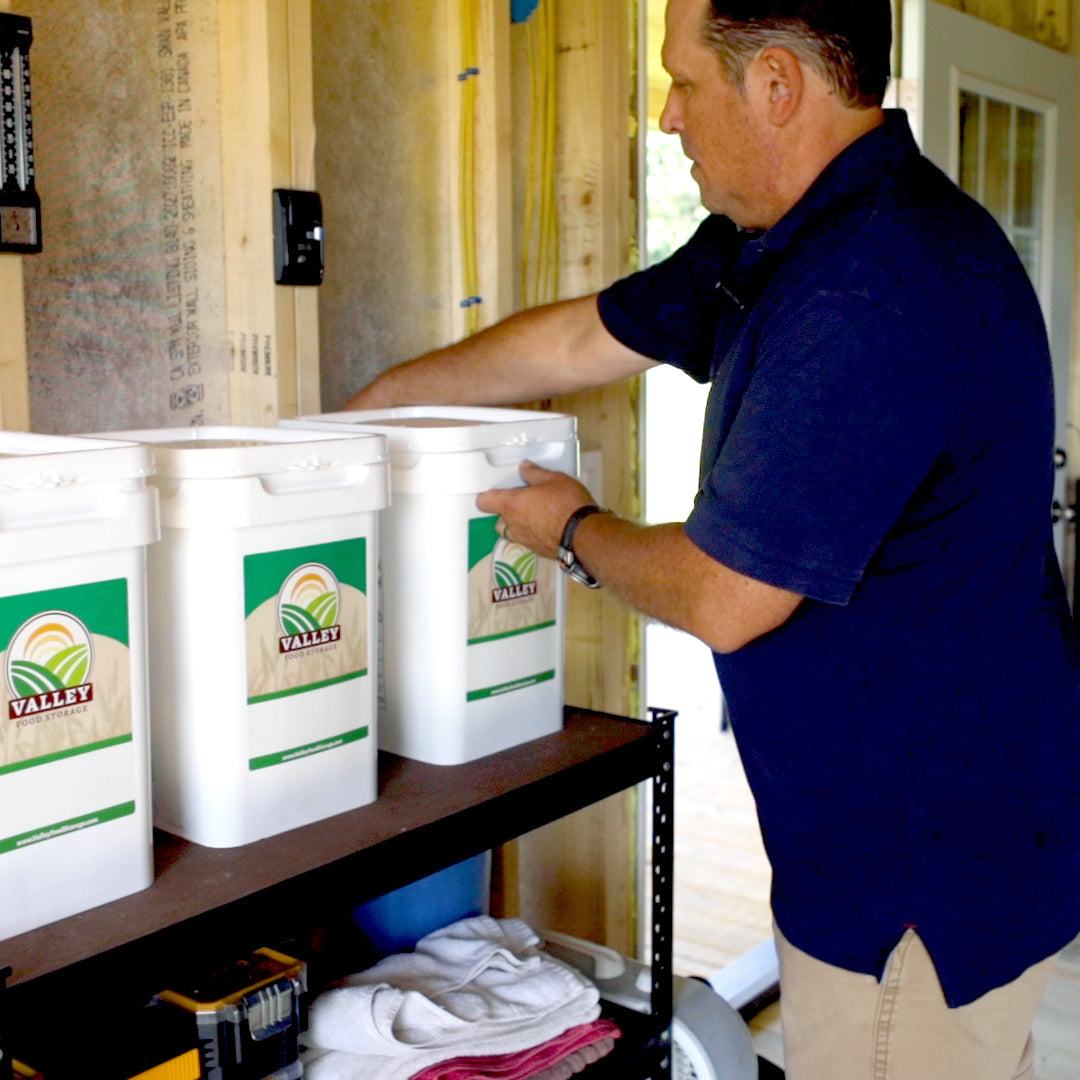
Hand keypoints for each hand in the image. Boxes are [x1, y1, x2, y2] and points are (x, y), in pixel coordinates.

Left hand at [476, 462, 598, 559]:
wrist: (583, 534)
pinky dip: (533, 534)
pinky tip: (548, 526)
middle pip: (498, 520)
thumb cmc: (567, 506)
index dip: (487, 497)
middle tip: (521, 502)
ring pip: (512, 533)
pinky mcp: (537, 550)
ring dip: (518, 525)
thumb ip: (535, 473)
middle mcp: (514, 524)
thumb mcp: (553, 479)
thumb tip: (525, 468)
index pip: (485, 502)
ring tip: (535, 515)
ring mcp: (525, 539)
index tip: (494, 492)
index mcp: (512, 504)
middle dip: (506, 512)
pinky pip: (528, 541)